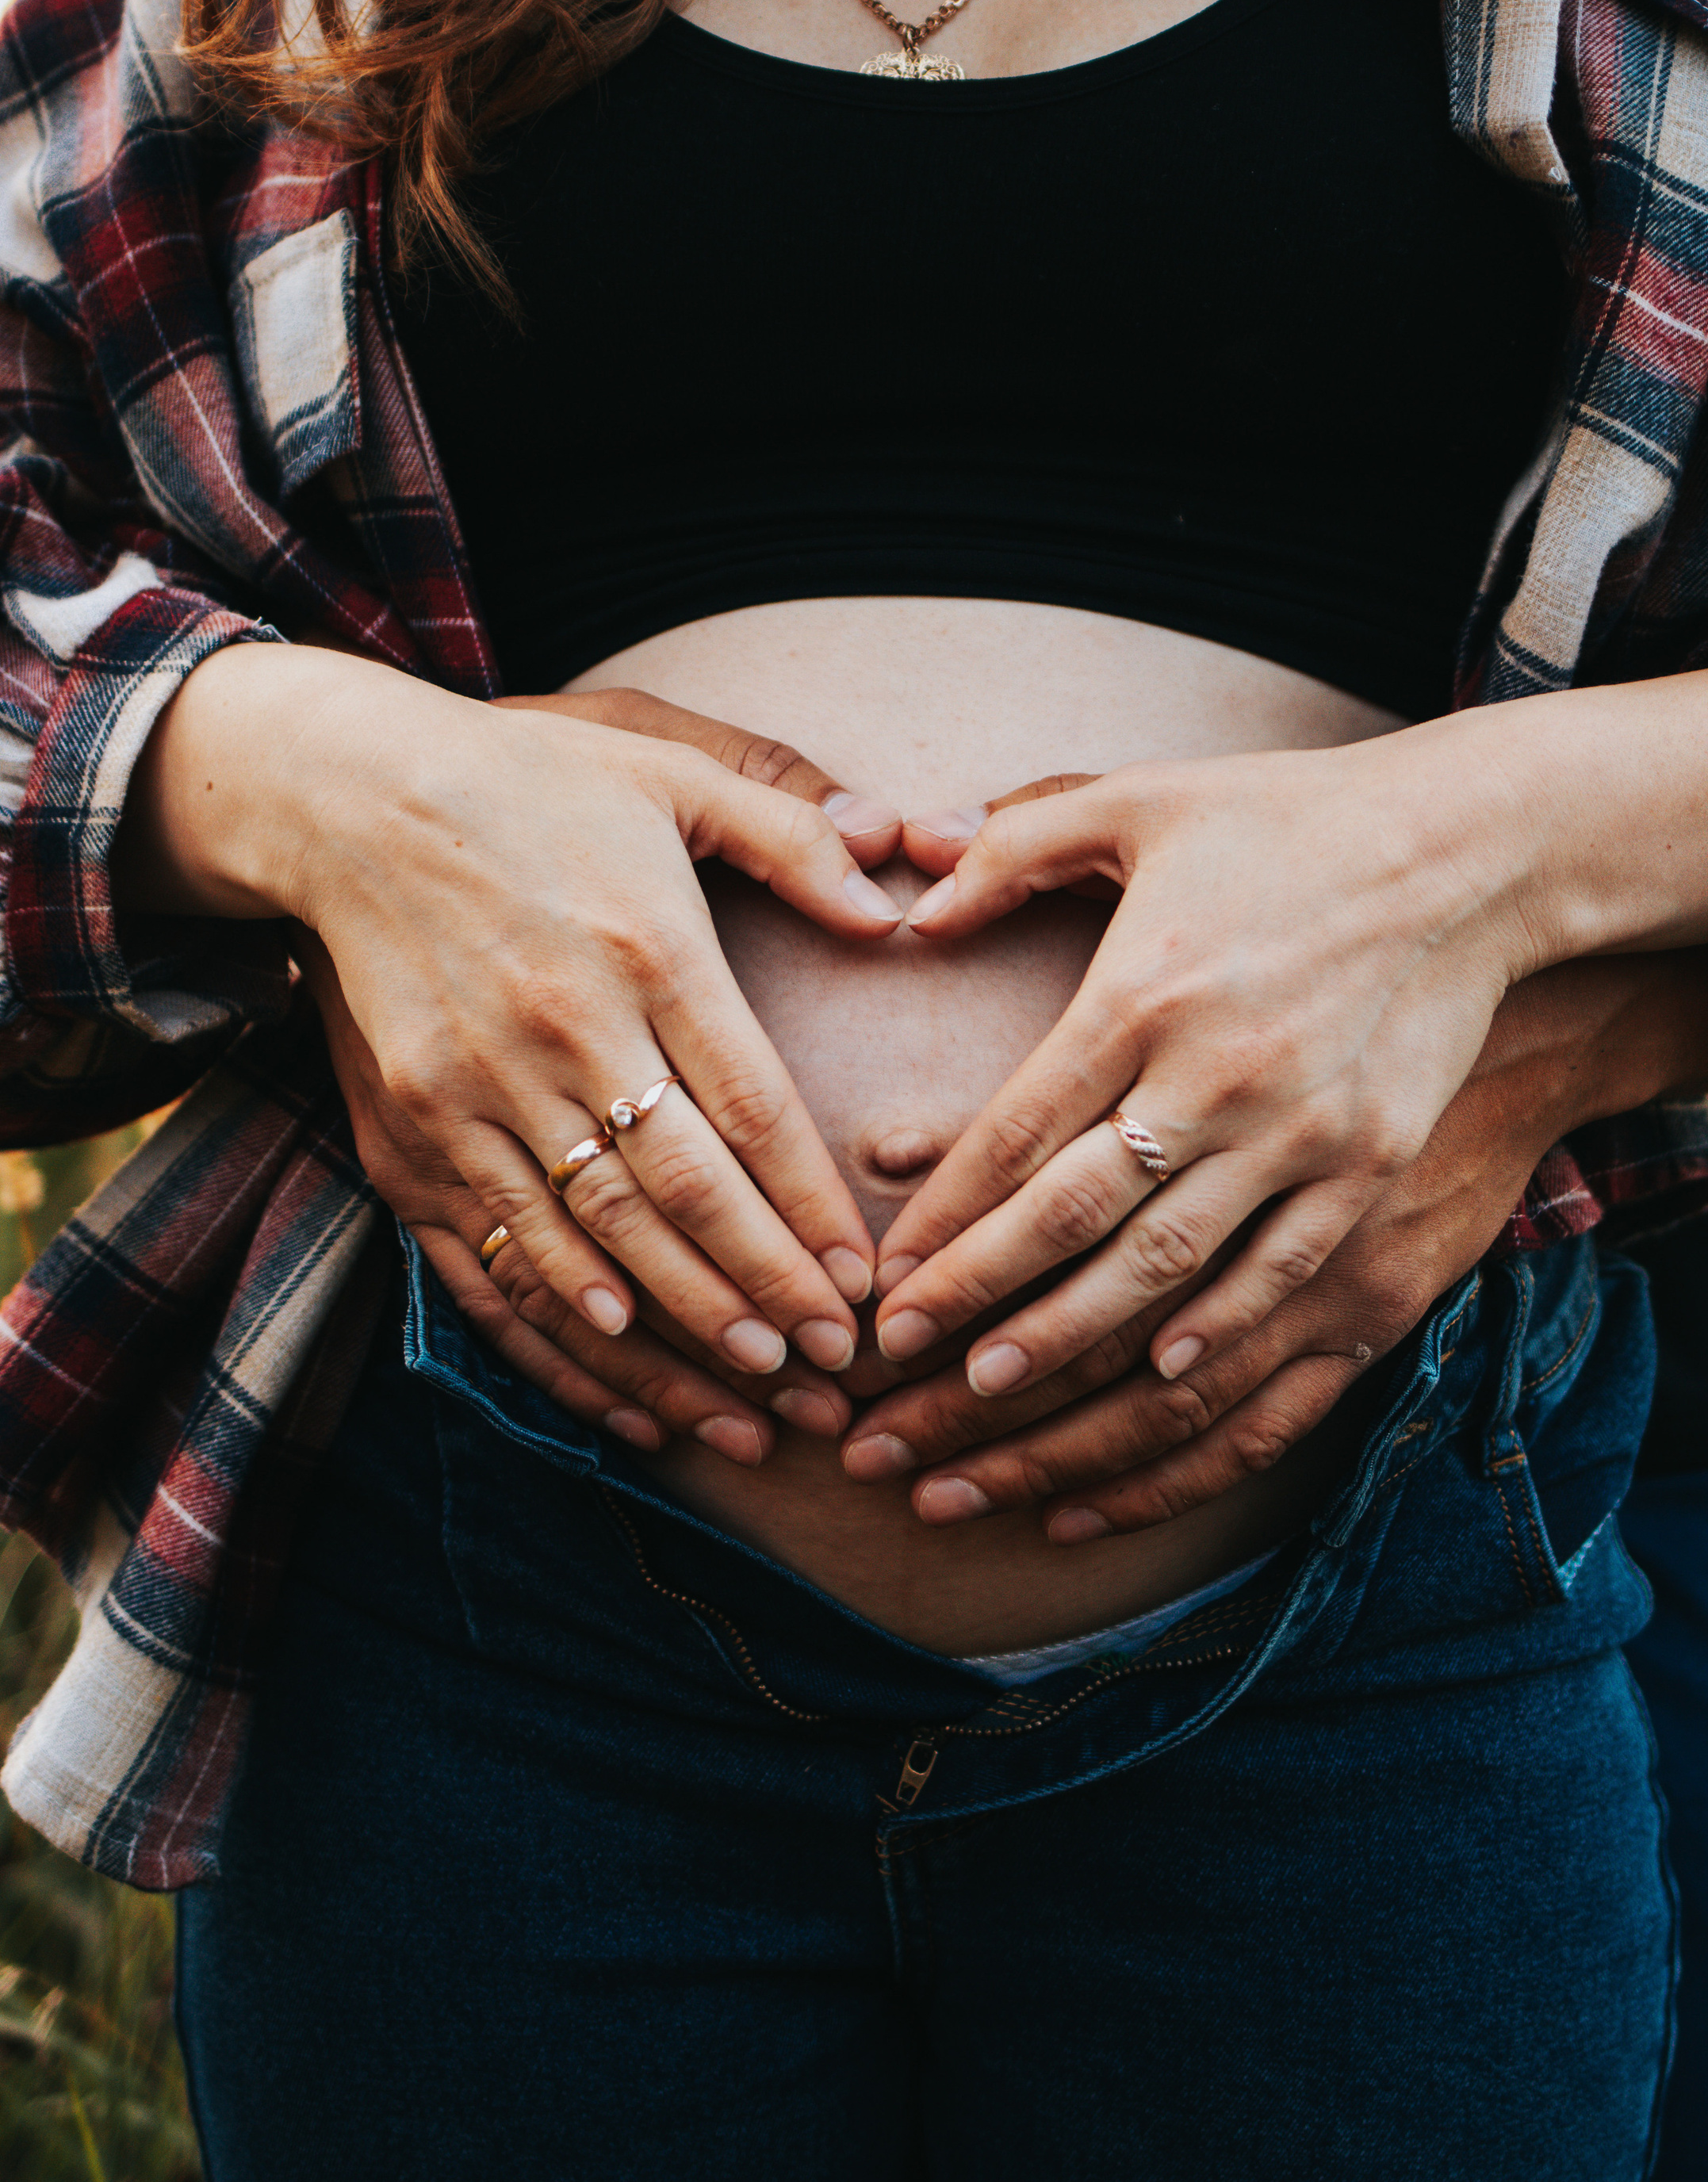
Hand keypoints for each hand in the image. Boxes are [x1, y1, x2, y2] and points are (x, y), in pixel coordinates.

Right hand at [119, 646, 907, 1382]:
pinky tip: (625, 1393)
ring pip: (592, 1250)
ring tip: (755, 1413)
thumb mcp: (668, 768)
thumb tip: (890, 904)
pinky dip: (558, 1339)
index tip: (866, 1289)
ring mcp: (474, 1095)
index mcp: (646, 951)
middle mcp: (562, 1035)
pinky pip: (491, 1263)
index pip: (752, 1113)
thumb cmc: (530, 783)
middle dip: (763, 1300)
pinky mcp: (406, 1136)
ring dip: (676, 1344)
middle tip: (833, 1376)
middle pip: (682, 1199)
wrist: (343, 799)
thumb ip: (788, 831)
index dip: (812, 1214)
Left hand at [870, 731, 1532, 1400]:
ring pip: (1165, 1265)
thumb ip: (1011, 846)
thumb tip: (912, 905)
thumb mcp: (1139, 800)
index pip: (1016, 1132)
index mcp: (1142, 991)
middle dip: (978, 1296)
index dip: (943, 1216)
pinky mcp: (1369, 1161)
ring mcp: (1300, 1130)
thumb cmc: (1289, 818)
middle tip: (900, 1358)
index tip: (885, 1278)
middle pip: (1073, 1217)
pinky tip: (1158, 1376)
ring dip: (1073, 1337)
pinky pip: (1279, 1272)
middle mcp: (1215, 1074)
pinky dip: (1217, 1332)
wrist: (1472, 848)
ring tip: (991, 1391)